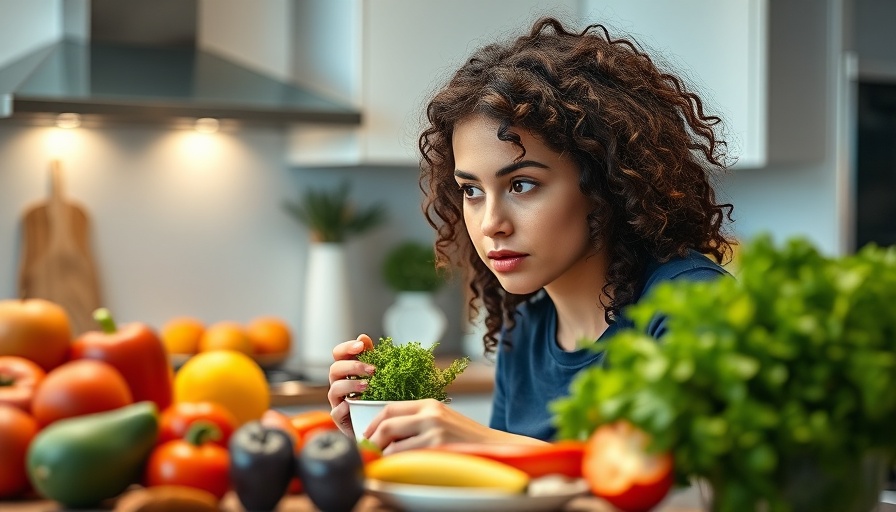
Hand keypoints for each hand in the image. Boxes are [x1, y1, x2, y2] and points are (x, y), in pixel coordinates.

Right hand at [327, 333, 374, 437]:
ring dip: (350, 385)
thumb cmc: (378, 395)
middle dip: (353, 366)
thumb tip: (363, 336)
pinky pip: (335, 412)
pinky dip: (342, 407)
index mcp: (346, 371)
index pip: (339, 354)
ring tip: (367, 386)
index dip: (347, 348)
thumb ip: (370, 356)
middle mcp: (339, 384)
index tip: (361, 346)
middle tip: (373, 370)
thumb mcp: (377, 373)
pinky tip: (352, 404)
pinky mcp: (341, 419)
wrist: (379, 425)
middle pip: (334, 369)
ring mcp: (338, 402)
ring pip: (334, 389)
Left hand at [364, 399, 544, 454]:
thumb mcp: (442, 421)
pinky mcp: (438, 449)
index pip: (389, 408)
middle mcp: (431, 413)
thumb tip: (385, 436)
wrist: (497, 448)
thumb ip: (417, 422)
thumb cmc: (466, 439)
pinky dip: (397, 467)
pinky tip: (399, 473)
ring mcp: (434, 431)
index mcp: (430, 404)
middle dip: (372, 443)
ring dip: (383, 458)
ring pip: (392, 445)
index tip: (366, 438)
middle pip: (386, 424)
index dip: (372, 425)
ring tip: (382, 466)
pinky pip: (406, 459)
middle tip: (368, 456)